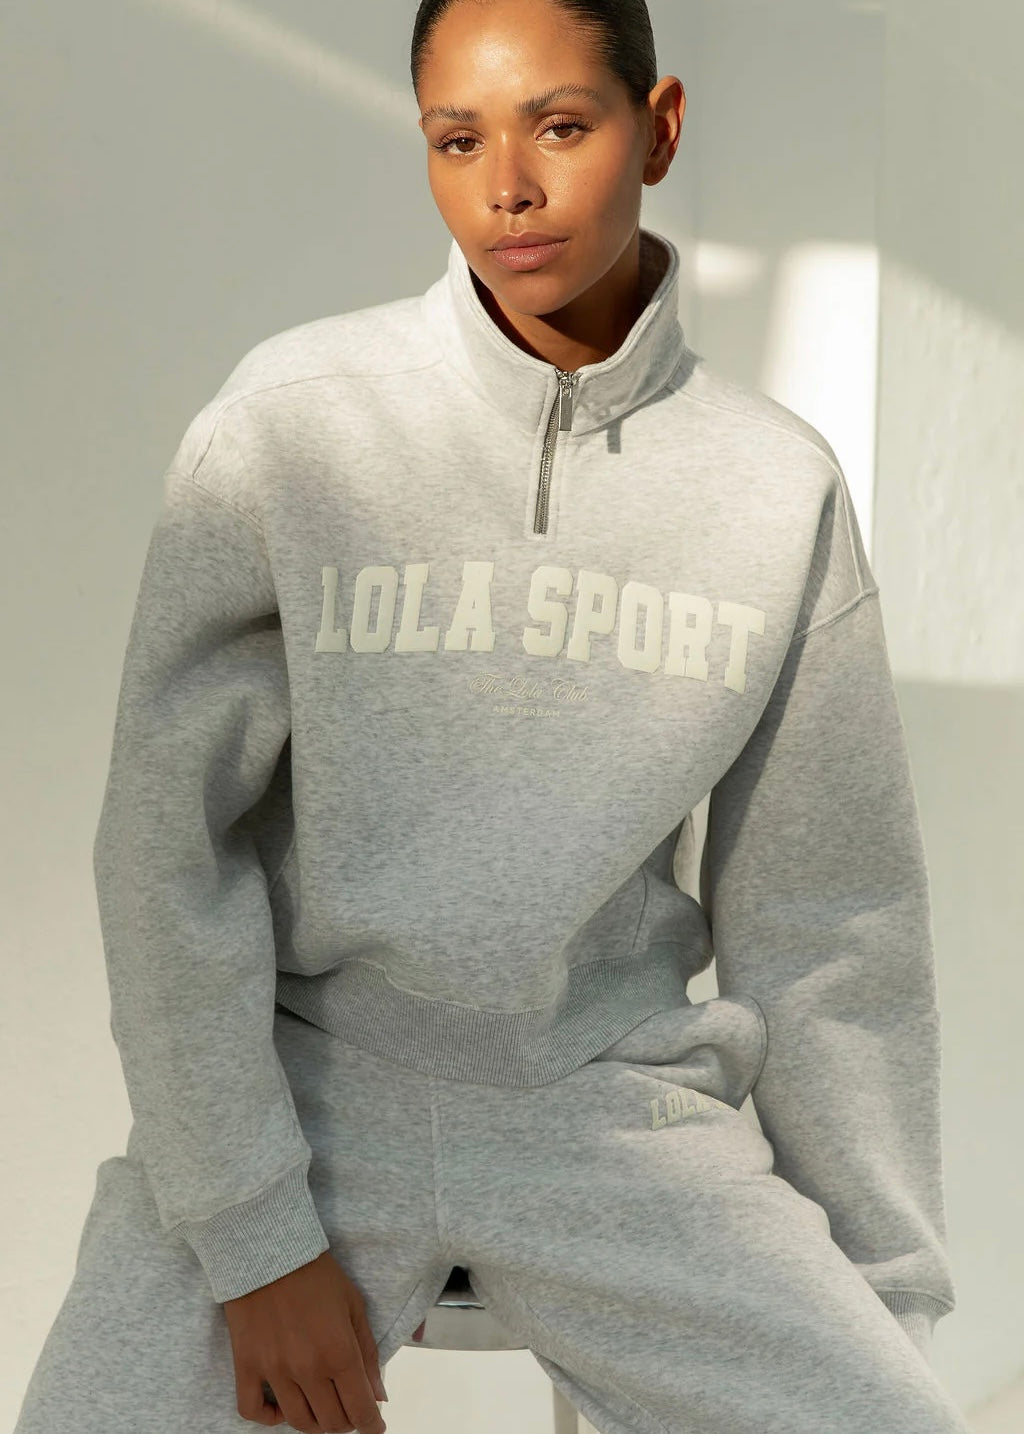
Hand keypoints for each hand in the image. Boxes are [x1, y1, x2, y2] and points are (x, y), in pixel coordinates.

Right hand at [222, 1250, 387, 1432]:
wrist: (268, 1251)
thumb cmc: (317, 1275)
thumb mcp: (354, 1306)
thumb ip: (368, 1354)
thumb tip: (378, 1397)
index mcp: (339, 1352)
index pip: (360, 1410)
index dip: (371, 1424)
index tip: (375, 1425)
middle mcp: (307, 1369)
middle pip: (331, 1422)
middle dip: (346, 1421)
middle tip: (349, 1406)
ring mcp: (274, 1371)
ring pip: (298, 1422)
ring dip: (316, 1422)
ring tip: (322, 1406)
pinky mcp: (246, 1366)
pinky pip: (252, 1411)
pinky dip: (269, 1418)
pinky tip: (283, 1408)